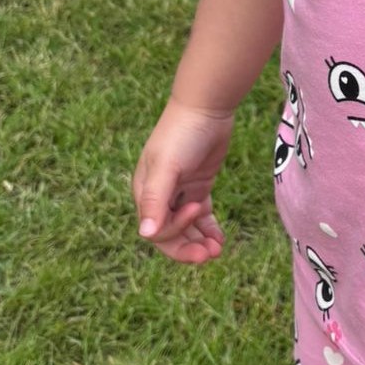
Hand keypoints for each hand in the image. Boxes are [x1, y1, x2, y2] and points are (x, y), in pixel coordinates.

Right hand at [132, 100, 237, 263]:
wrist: (206, 108)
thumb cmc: (181, 134)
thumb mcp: (167, 167)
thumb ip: (156, 201)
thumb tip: (145, 234)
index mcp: (145, 193)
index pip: (156, 230)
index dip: (176, 231)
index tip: (196, 209)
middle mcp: (160, 196)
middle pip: (171, 234)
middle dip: (188, 247)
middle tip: (210, 256)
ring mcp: (181, 192)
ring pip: (187, 228)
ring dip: (200, 241)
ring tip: (218, 250)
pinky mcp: (199, 186)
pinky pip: (201, 216)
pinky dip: (208, 229)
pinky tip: (219, 239)